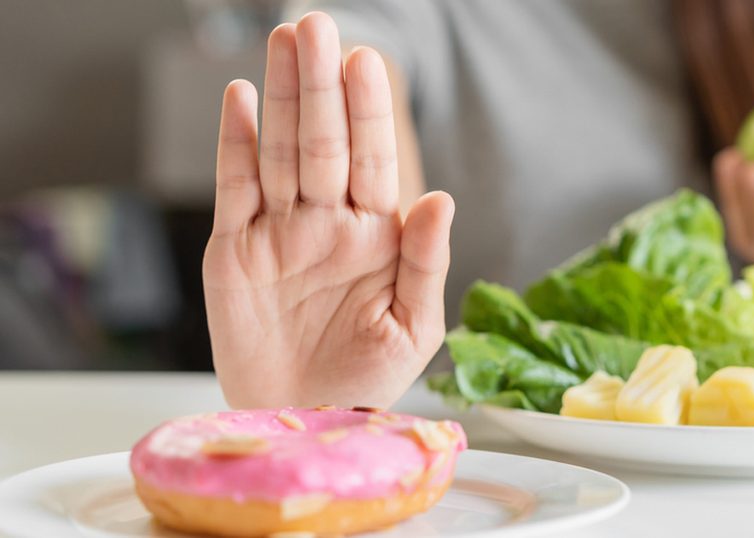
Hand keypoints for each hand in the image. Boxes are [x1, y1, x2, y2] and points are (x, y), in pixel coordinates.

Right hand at [203, 13, 453, 408]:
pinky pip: (234, 188)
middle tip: (316, 27)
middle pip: (322, 143)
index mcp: (375, 236)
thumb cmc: (366, 379)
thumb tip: (441, 198)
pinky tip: (242, 100)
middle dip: (320, 87)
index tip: (366, 63)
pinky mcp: (234, 250)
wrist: (303, 420)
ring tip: (284, 42)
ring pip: (279, 153)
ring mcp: (279, 232)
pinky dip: (235, 145)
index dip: (368, 113)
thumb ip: (425, 262)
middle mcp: (327, 223)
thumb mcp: (412, 328)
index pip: (373, 160)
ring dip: (281, 98)